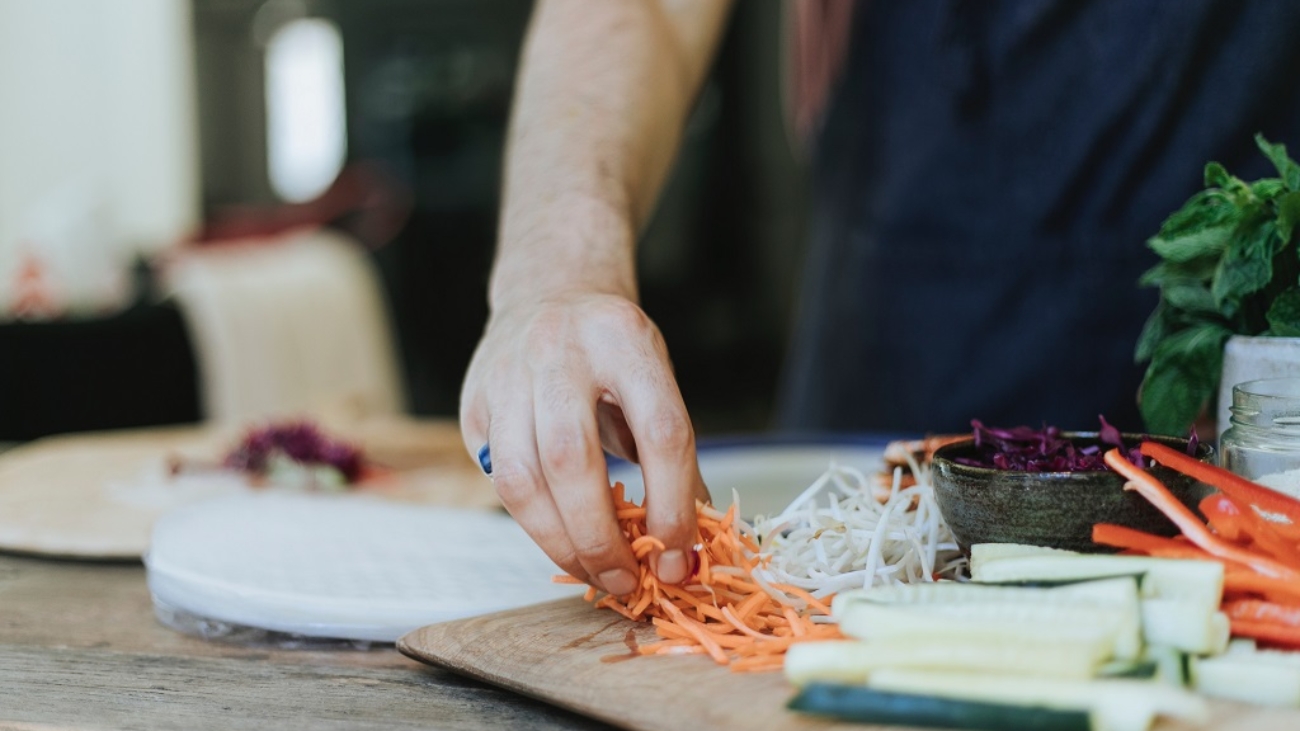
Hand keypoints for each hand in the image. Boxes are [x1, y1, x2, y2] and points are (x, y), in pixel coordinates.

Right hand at [460, 292, 708, 594]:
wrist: (549, 290)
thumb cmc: (612, 350)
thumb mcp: (656, 378)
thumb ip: (673, 454)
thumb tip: (688, 547)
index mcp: (624, 339)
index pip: (659, 432)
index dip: (672, 505)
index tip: (679, 557)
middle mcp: (560, 350)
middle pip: (573, 460)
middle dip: (601, 537)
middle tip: (627, 581)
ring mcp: (507, 375)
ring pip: (523, 478)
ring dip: (559, 542)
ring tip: (592, 573)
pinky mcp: (474, 402)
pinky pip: (501, 479)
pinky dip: (533, 522)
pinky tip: (560, 538)